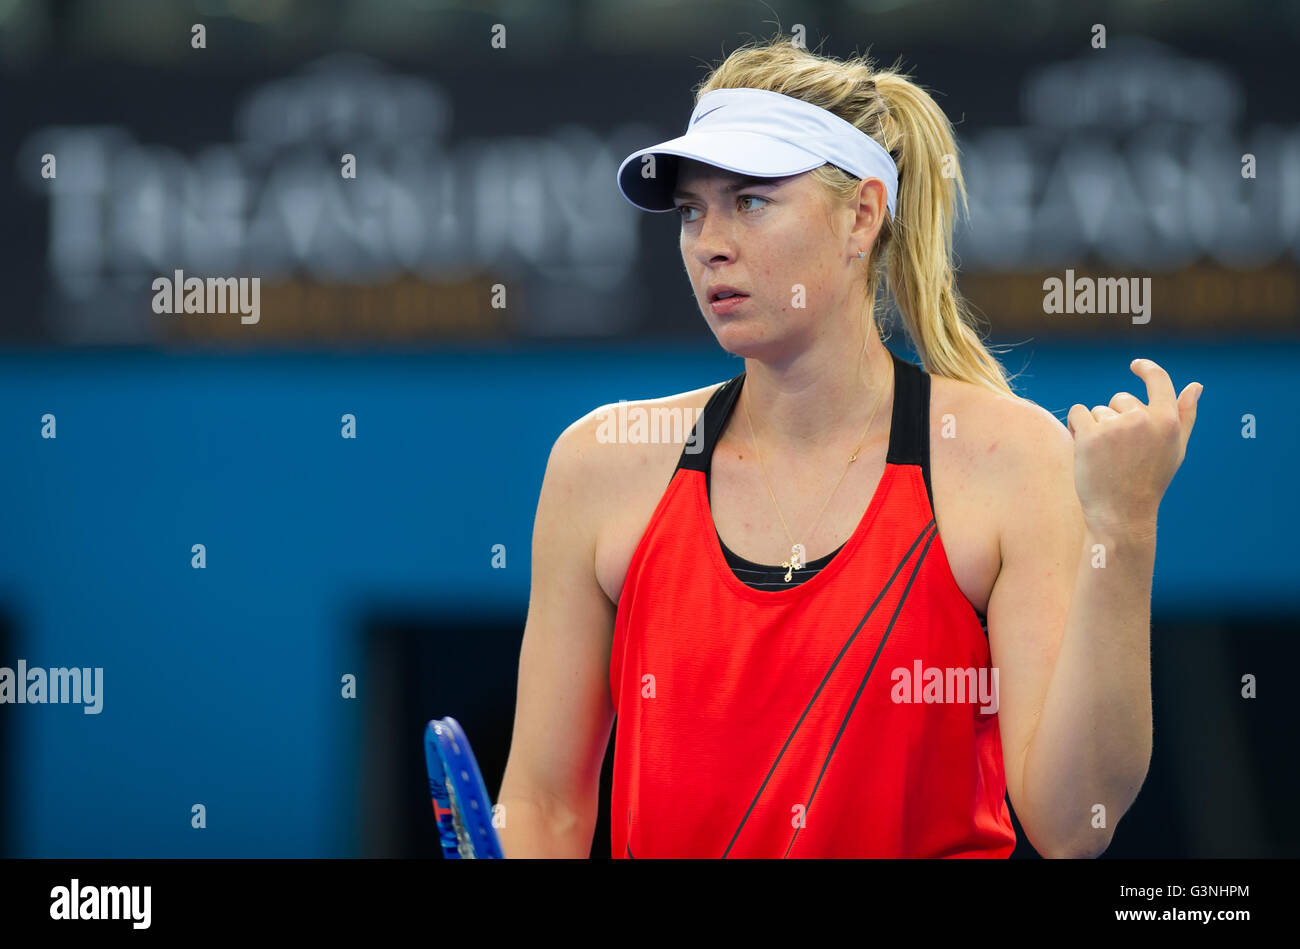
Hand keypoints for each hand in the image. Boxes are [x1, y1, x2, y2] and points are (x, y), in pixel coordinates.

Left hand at [1066, 358, 1201, 539]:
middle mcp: (1143, 419)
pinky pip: (1077, 413)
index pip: (1159, 380)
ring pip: (1097, 410)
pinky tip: (1085, 449)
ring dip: (1095, 428)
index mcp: (1168, 421)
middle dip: (1115, 419)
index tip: (1136, 366)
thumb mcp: (1175, 449)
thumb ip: (1185, 416)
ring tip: (1105, 457)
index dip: (1147, 369)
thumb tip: (1196, 385)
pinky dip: (1076, 427)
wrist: (1122, 513)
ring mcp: (1116, 426)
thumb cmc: (1149, 481)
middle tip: (1120, 452)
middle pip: (1120, 399)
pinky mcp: (1090, 435)